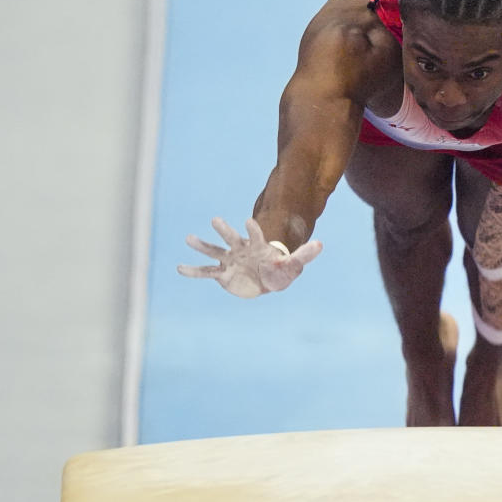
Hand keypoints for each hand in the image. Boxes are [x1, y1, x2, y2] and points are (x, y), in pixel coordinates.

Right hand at [177, 217, 321, 297]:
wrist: (266, 282)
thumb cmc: (280, 271)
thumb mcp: (294, 265)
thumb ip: (305, 255)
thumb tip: (320, 245)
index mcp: (258, 246)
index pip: (257, 235)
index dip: (253, 229)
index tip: (248, 220)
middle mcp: (241, 250)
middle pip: (231, 238)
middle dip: (224, 230)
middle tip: (215, 219)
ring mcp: (230, 260)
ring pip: (214, 251)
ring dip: (202, 246)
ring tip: (189, 238)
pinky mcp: (222, 274)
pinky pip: (205, 272)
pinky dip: (193, 271)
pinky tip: (180, 268)